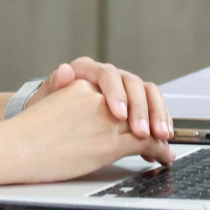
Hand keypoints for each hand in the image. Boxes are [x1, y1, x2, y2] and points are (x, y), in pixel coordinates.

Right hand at [1, 78, 173, 182]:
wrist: (13, 148)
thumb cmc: (27, 132)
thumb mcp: (48, 103)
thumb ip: (64, 92)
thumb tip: (65, 72)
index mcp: (81, 79)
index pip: (123, 80)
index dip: (141, 98)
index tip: (147, 113)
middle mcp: (95, 92)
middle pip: (139, 91)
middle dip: (154, 111)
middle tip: (163, 131)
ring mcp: (105, 115)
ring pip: (145, 118)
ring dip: (158, 131)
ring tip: (164, 144)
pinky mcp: (110, 140)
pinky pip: (145, 141)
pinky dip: (158, 149)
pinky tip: (161, 156)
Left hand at [48, 56, 172, 142]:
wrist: (48, 127)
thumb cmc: (46, 114)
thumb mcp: (45, 102)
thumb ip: (54, 87)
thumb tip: (64, 69)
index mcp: (86, 70)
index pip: (106, 75)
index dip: (115, 94)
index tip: (119, 115)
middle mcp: (108, 75)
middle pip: (132, 83)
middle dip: (141, 109)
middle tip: (142, 132)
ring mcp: (123, 88)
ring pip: (148, 93)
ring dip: (157, 114)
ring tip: (161, 136)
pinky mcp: (134, 105)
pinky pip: (153, 107)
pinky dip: (160, 122)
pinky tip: (163, 139)